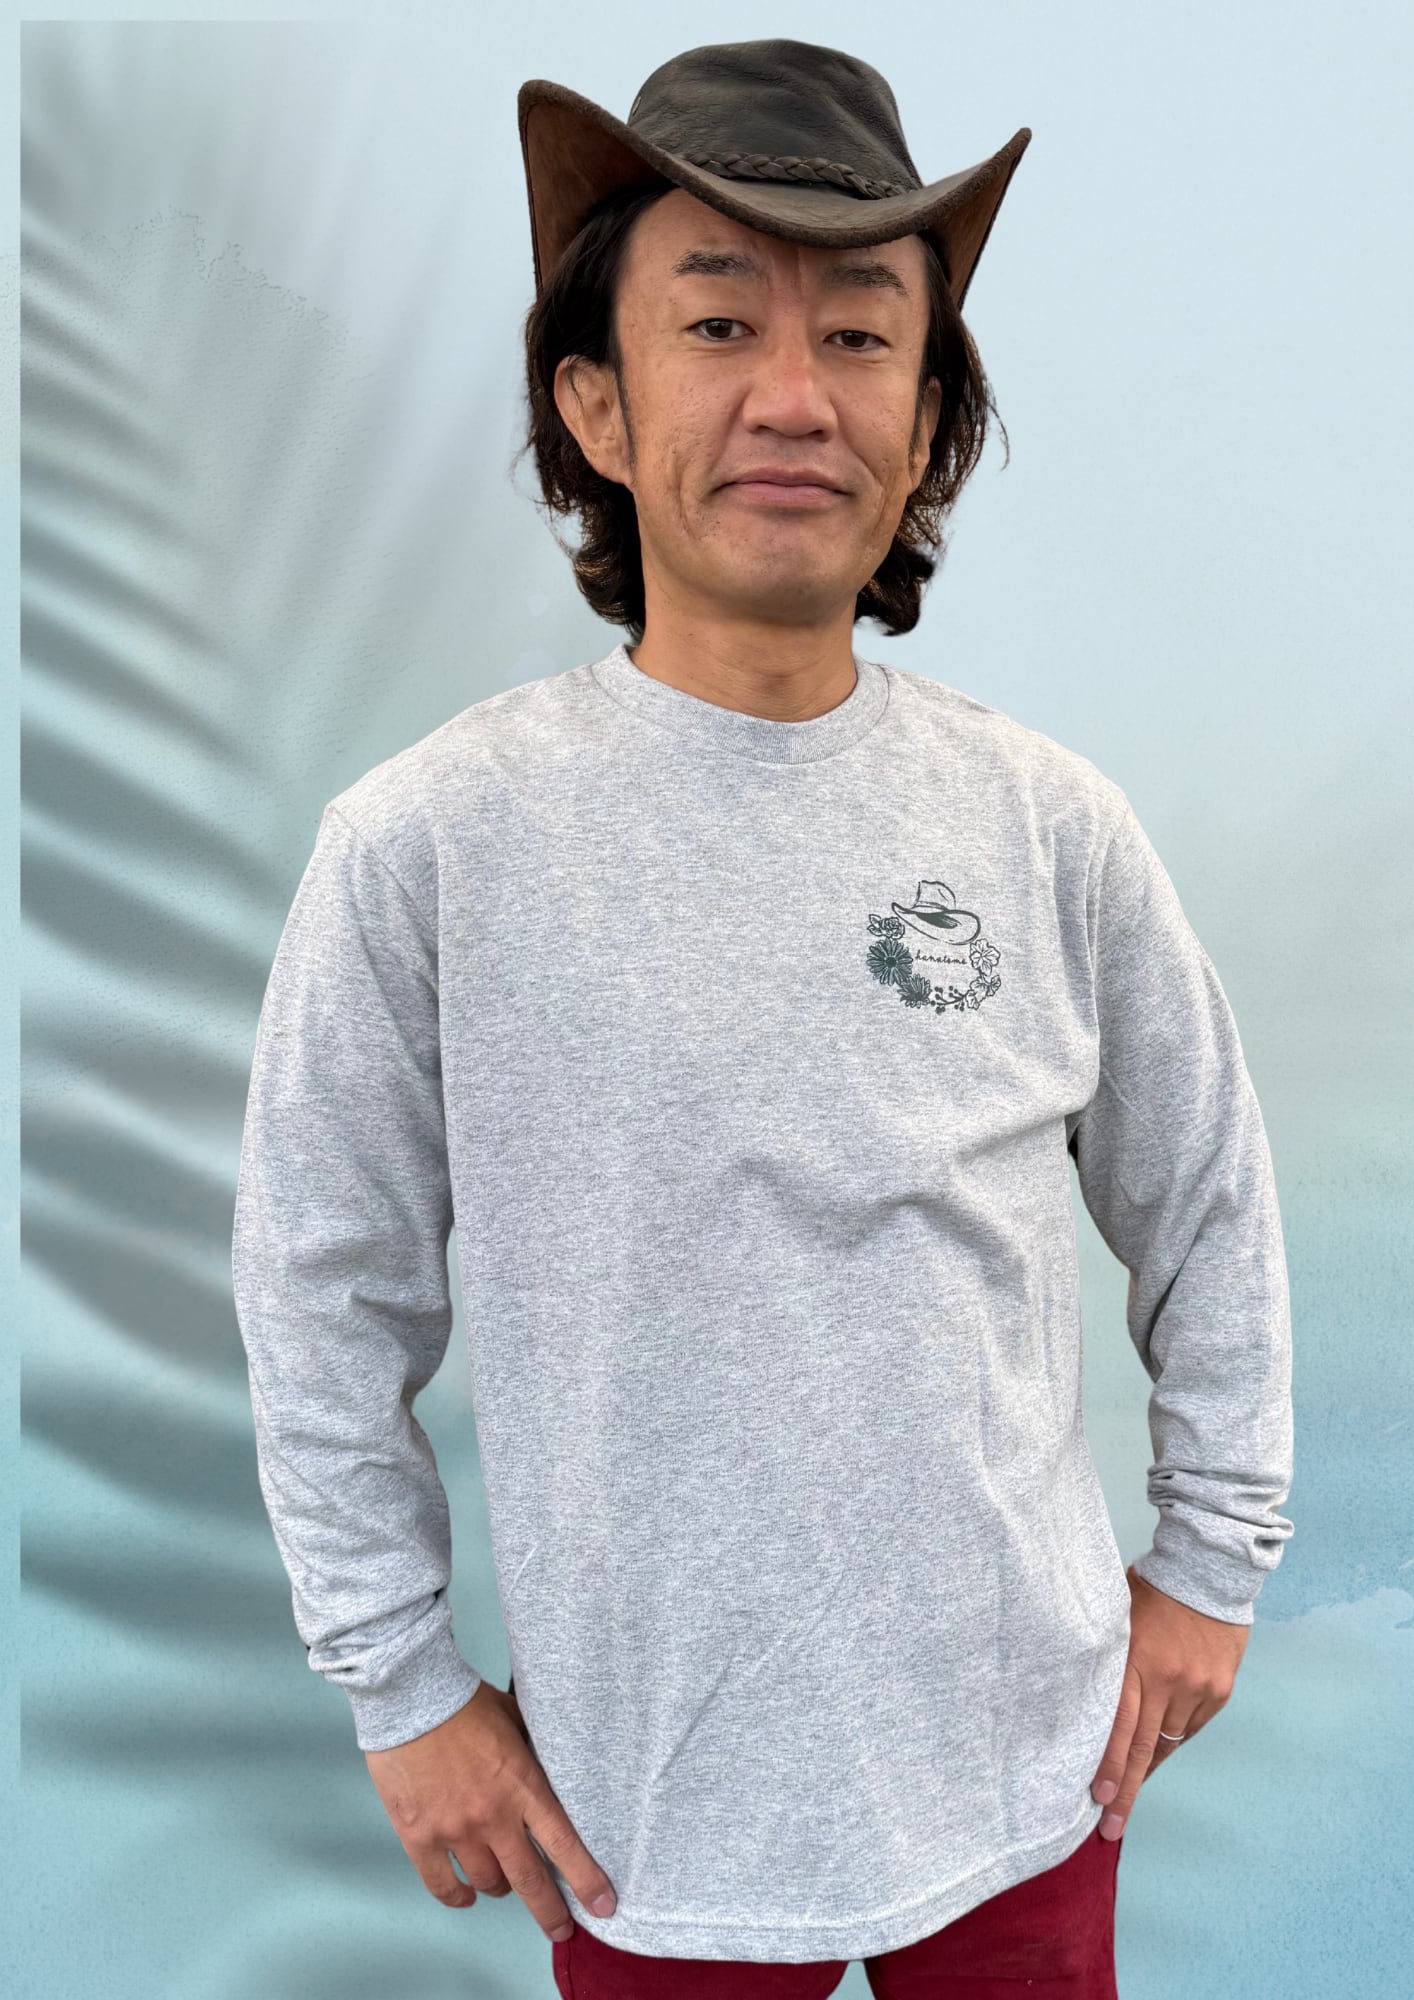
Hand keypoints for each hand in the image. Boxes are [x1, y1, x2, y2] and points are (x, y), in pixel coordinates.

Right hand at [364, 1679, 616, 1942]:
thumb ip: (532, 1752)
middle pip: (530, 1880)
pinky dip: (456, 1897)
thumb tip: (548, 1765)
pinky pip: (441, 1885)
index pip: (563, 1845)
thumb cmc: (465, 1702)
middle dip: (550, 1912)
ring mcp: (455, 1830)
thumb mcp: (515, 1720)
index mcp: (523, 1786)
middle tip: (561, 1929)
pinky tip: (466, 1896)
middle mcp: (493, 1816)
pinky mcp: (419, 1836)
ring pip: (488, 1883)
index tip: (604, 1904)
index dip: (585, 1880)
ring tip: (503, 1884)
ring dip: (499, 1888)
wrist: (412, 1698)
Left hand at [1090, 1565, 1249, 1840]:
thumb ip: (1106, 1657)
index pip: (1119, 1724)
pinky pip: (1190, 1728)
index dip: (1108, 1765)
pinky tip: (1155, 1754)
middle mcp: (1168, 1680)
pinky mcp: (1219, 1691)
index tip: (1096, 1799)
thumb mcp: (1117, 1616)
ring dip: (1146, 1768)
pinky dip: (1171, 1741)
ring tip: (1127, 1794)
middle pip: (1143, 1747)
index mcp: (1136, 1659)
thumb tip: (1082, 1698)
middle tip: (1110, 1829)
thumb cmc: (1150, 1590)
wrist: (1207, 1572)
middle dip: (1125, 1791)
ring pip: (1167, 1742)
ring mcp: (1197, 1688)